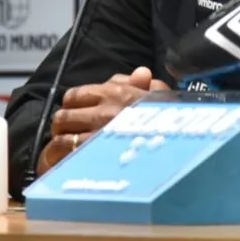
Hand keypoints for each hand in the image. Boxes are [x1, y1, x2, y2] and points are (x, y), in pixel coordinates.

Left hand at [36, 67, 168, 174]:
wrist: (178, 152)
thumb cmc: (170, 125)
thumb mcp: (162, 99)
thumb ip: (145, 84)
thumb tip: (140, 72)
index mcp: (116, 94)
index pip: (75, 95)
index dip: (73, 105)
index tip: (78, 113)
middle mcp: (103, 114)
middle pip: (63, 117)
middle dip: (64, 126)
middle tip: (70, 134)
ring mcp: (96, 139)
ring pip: (61, 140)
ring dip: (61, 147)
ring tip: (67, 153)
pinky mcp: (93, 162)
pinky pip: (65, 160)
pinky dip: (62, 164)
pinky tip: (66, 168)